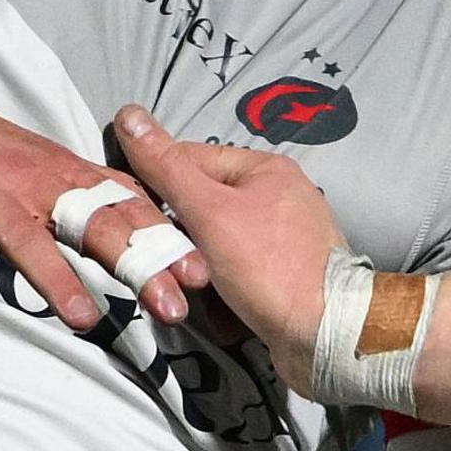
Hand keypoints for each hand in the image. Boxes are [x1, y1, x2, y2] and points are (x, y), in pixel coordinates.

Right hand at [0, 76, 202, 332]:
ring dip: (57, 279)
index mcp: (62, 173)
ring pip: (27, 239)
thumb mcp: (38, 162)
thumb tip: (143, 227)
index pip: (128, 206)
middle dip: (139, 265)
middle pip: (95, 224)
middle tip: (174, 307)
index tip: (204, 274)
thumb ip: (85, 193)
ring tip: (85, 319)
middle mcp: (31, 183)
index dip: (168, 240)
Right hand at [111, 106, 342, 356]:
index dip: (153, 184)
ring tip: (188, 285)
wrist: (323, 336)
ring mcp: (279, 236)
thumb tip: (129, 114)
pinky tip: (213, 304)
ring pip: (211, 241)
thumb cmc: (270, 268)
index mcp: (264, 168)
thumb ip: (167, 168)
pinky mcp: (278, 272)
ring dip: (192, 265)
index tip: (127, 213)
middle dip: (176, 234)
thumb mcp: (209, 212)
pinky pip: (231, 270)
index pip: (189, 159)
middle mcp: (276, 196)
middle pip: (199, 204)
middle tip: (162, 259)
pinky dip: (217, 286)